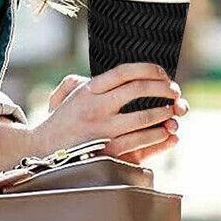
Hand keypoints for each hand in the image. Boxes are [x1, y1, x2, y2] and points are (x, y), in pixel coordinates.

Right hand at [33, 63, 190, 164]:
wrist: (45, 149)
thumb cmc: (64, 119)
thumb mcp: (71, 92)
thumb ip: (91, 80)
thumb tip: (123, 76)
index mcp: (89, 89)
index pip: (123, 72)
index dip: (148, 69)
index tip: (163, 73)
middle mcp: (96, 106)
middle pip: (137, 90)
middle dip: (162, 88)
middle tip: (175, 91)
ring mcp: (102, 130)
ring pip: (143, 117)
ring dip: (164, 113)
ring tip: (174, 112)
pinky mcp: (108, 151)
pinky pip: (141, 142)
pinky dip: (160, 137)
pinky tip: (170, 133)